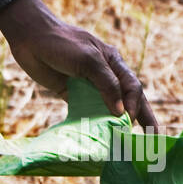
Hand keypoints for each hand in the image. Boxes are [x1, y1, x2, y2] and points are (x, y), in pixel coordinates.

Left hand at [0, 0, 157, 130]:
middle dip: (140, 118)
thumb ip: (107, 84)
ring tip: (126, 145)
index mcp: (114, 63)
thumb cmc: (62, 44)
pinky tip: (98, 138)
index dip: (135, 105)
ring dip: (116, 124)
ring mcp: (89, 86)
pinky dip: (94, 124)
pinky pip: (88, 112)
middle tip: (152, 139)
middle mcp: (106, 75)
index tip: (129, 120)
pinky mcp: (73, 94)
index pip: (133, 87)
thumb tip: (121, 112)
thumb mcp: (89, 60)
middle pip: (127, 100)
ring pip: (108, 108)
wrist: (30, 38)